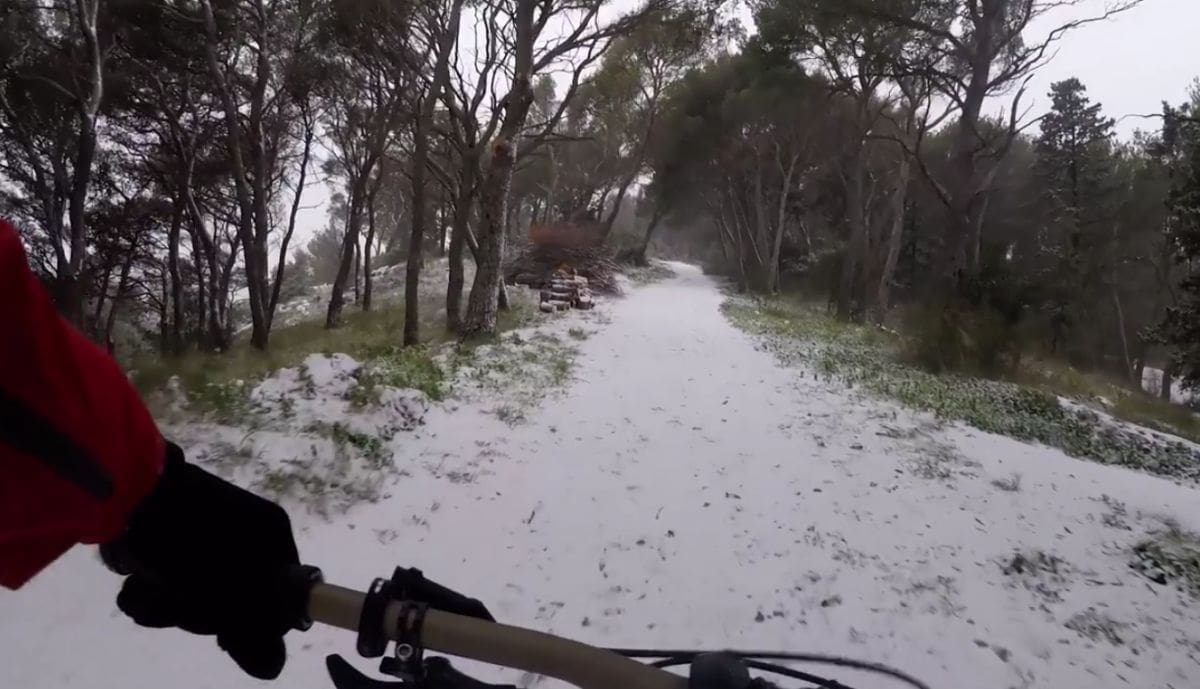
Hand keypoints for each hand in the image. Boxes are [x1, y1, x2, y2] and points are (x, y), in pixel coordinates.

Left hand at [101, 443, 300, 678]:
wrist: (124, 491)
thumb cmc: (189, 542)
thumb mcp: (230, 592)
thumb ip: (256, 632)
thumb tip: (273, 669)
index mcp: (271, 535)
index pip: (283, 594)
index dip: (257, 622)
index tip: (225, 636)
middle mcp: (245, 532)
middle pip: (235, 598)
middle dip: (199, 613)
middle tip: (180, 604)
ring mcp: (205, 533)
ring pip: (194, 593)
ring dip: (167, 606)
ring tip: (147, 592)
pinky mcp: (169, 535)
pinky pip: (169, 577)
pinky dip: (151, 589)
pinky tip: (135, 583)